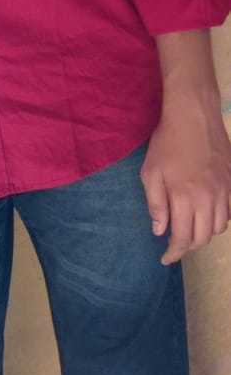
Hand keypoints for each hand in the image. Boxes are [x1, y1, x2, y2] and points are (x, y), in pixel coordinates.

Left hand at [140, 97, 230, 264]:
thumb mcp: (151, 173)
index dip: (174, 253)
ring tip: (191, 230)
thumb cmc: (167, 143)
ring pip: (219, 227)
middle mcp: (209, 198)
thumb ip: (156, 205)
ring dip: (205, 234)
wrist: (194, 116)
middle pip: (203, 237)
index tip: (165, 258)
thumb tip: (160, 231)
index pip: (183, 238)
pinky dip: (219, 219)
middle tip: (176, 244)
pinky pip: (230, 211)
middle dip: (188, 246)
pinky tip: (207, 214)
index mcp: (185, 198)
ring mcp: (224, 190)